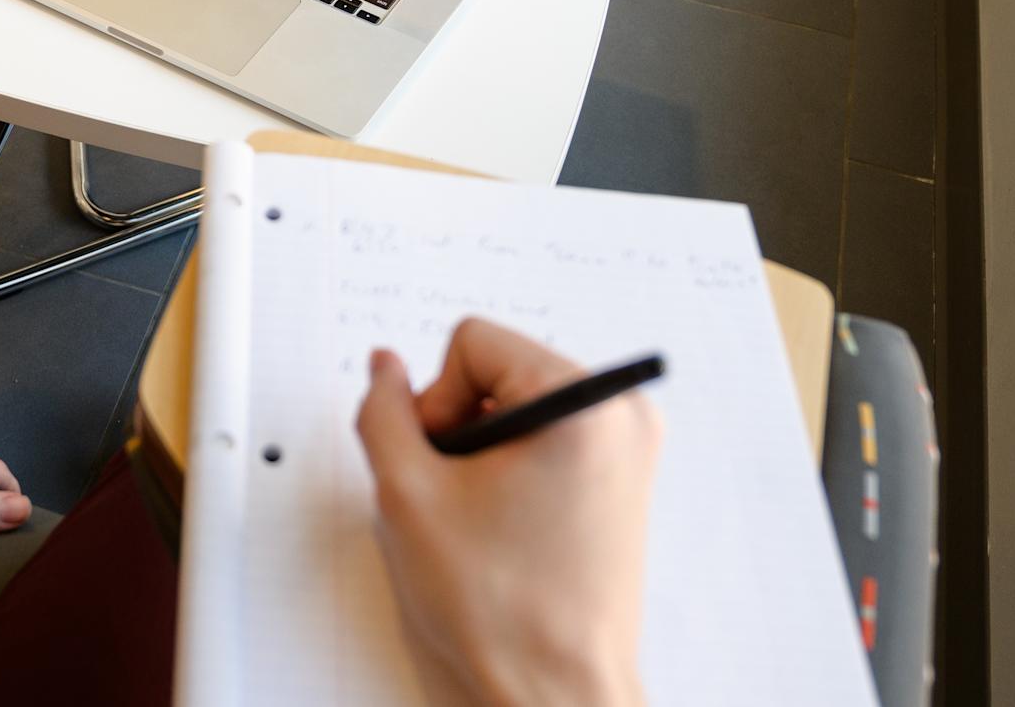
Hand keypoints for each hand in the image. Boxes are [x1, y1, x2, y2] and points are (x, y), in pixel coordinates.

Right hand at [355, 320, 660, 706]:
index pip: (473, 342)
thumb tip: (385, 368)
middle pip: (500, 368)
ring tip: (485, 516)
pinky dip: (517, 466)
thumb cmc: (503, 607)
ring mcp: (631, 446)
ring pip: (521, 402)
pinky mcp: (626, 475)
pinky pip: (551, 434)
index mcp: (584, 403)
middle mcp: (622, 413)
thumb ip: (383, 413)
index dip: (435, 400)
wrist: (560, 687)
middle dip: (463, 424)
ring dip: (487, 449)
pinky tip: (509, 521)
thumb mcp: (408, 495)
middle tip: (460, 495)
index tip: (444, 463)